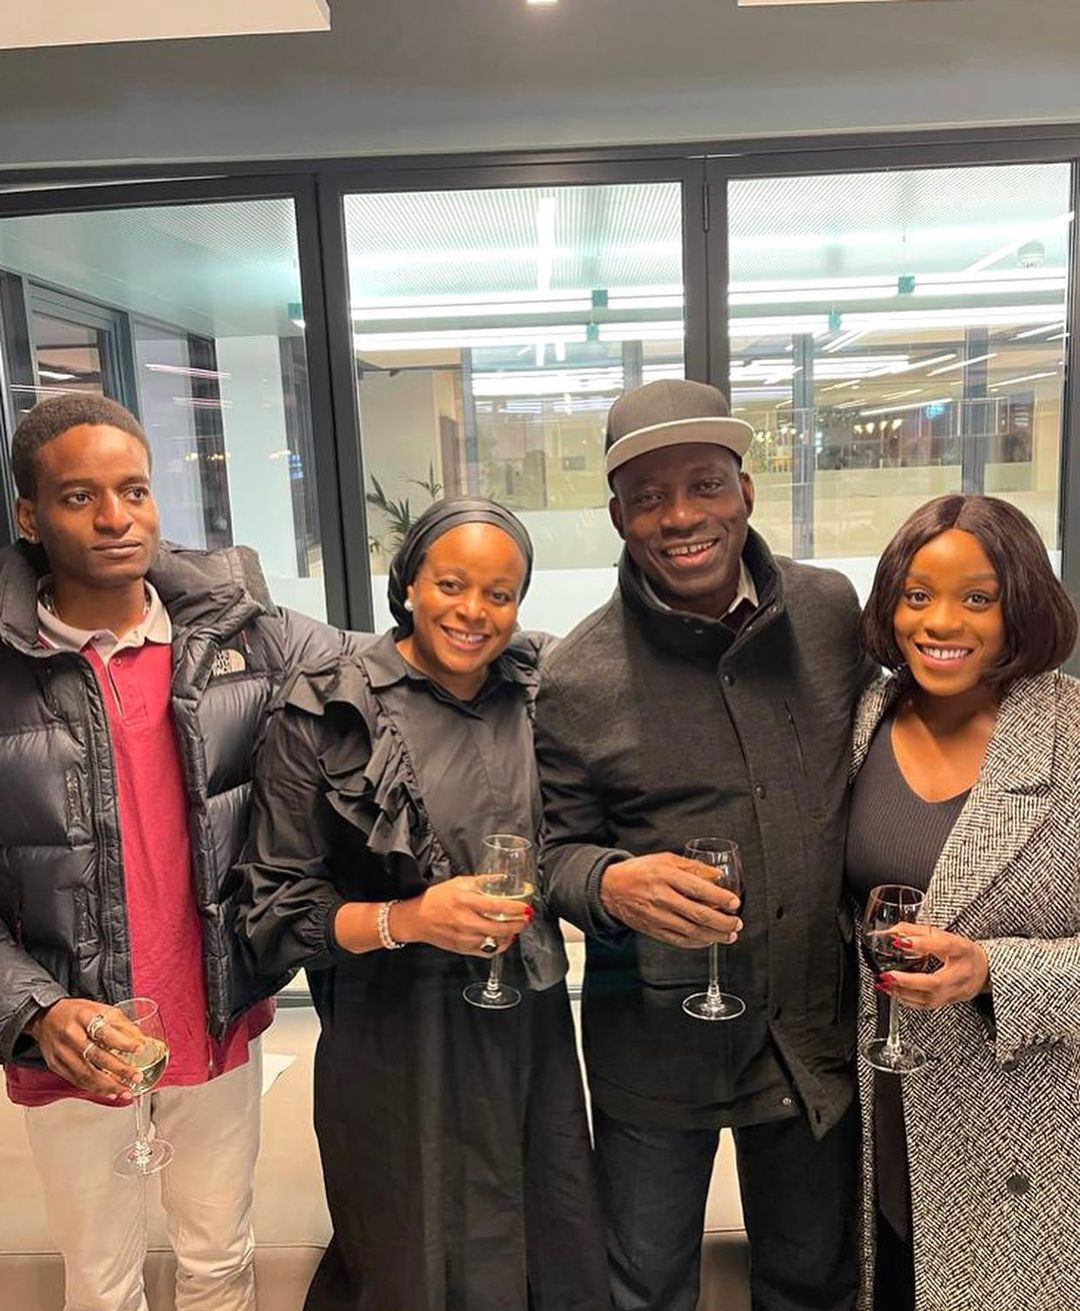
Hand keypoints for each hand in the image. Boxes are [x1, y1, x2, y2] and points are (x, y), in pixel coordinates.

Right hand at [26, 999, 144, 1099]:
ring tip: (125, 1091)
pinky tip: (108, 1092)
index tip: (140, 1048)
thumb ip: (121, 1024)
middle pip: (96, 1055)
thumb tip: (142, 1040)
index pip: (105, 1031)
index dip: (123, 1042)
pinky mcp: (55, 1065)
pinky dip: (94, 1088)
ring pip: (86, 1073)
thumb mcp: (101, 1009)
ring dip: (108, 1085)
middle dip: (119, 1069)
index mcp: (83, 1016)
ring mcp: (61, 1051)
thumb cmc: (77, 1013)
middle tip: (137, 1076)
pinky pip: (76, 1080)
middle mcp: (70, 1034)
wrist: (46, 1017)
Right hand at [392, 876, 532, 956]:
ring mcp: (464, 937)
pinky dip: (498, 946)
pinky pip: (487, 951)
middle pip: (500, 928)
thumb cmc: (437, 898)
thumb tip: (504, 879)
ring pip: (495, 941)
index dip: (515, 909)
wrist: (417, 917)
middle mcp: (465, 921)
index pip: (496, 906)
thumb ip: (483, 882)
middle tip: (526, 919)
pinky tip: (503, 939)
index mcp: (465, 901)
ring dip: (510, 935)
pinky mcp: (463, 948)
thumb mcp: (460, 883)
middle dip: (518, 924)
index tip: (526, 907)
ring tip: (516, 928)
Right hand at [600, 853, 742, 947]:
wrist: (610, 889)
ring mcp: (657, 917)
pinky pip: (680, 940)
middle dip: (722, 922)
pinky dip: (697, 943)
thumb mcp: (665, 859)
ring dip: (714, 936)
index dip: (719, 898)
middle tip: (736, 923)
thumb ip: (692, 866)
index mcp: (665, 876)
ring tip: (729, 935)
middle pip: (698, 914)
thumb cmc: (639, 872)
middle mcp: (661, 897)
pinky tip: (709, 940)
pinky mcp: (654, 930)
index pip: (698, 888)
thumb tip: (717, 876)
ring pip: (691, 931)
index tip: (734, 902)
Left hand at [880, 923, 989, 1008]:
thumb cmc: (963, 951)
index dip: (922, 944)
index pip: (945, 946)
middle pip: (936, 982)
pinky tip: (895, 992)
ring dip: (904, 992)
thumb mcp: (944, 935)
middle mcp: (961, 973)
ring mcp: (957, 991)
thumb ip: (916, 931)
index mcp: (962, 950)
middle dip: (908, 981)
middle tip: (887, 975)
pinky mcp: (950, 1002)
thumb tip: (892, 931)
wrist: (986, 970)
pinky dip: (908, 1001)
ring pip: (930, 999)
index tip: (901, 942)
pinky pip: (927, 1006)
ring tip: (886, 983)